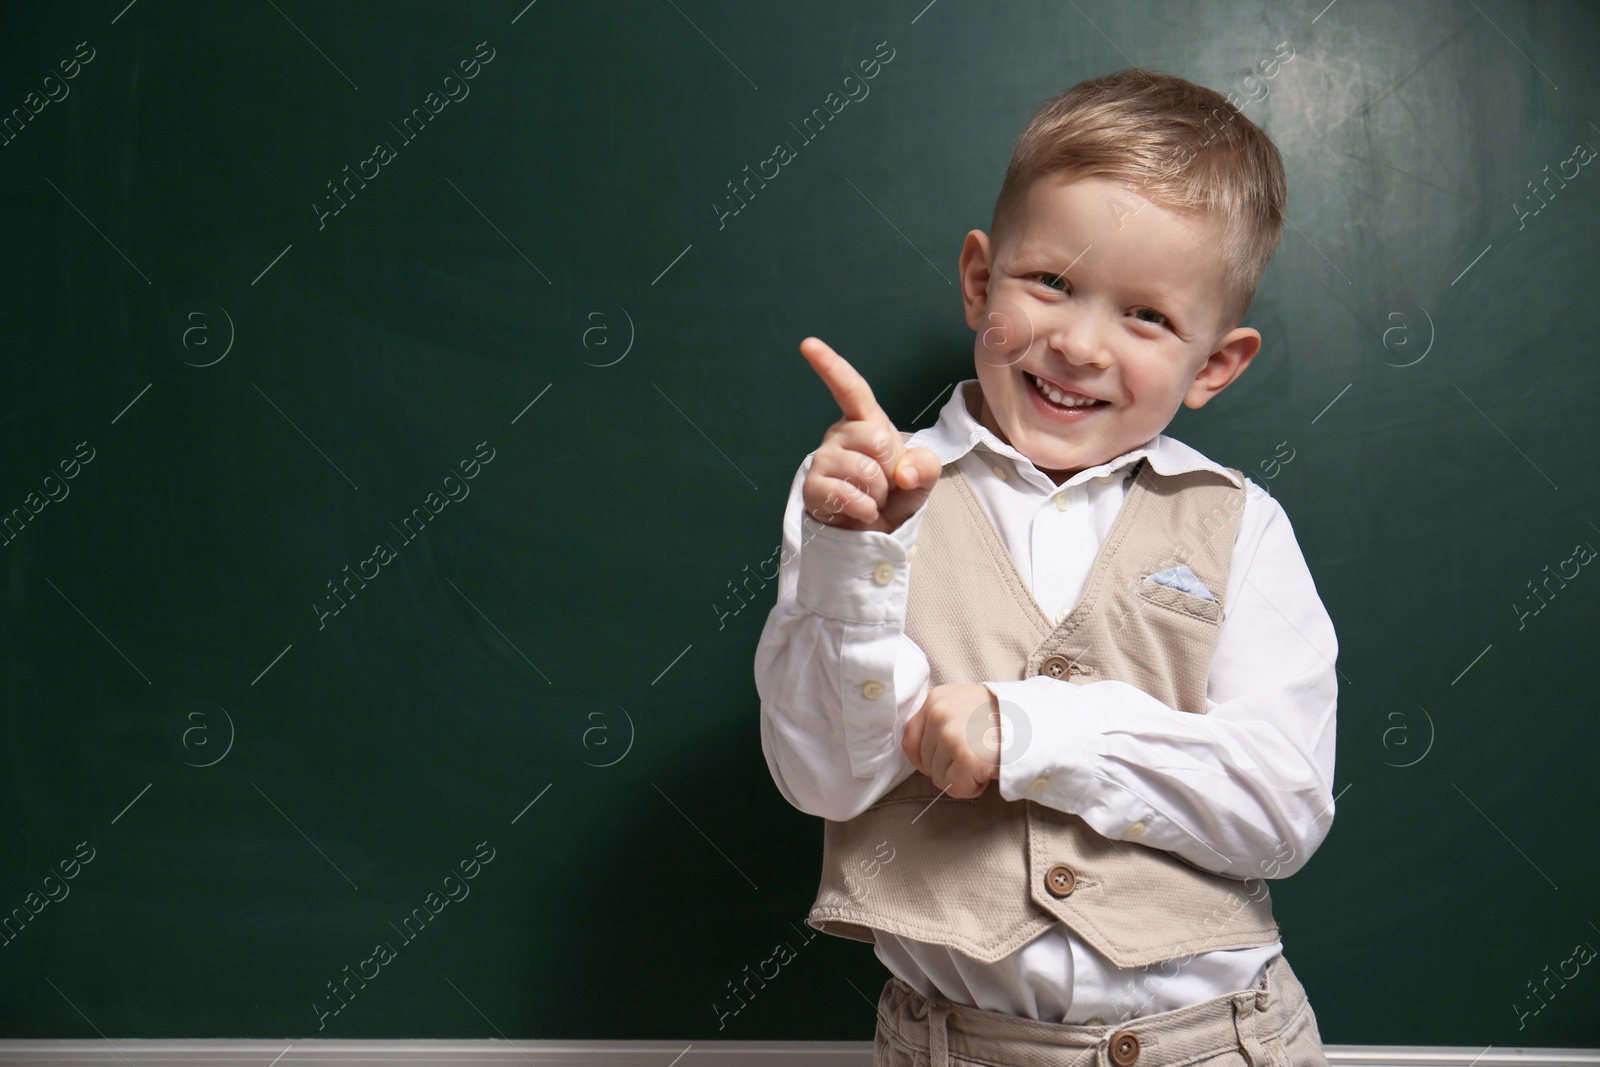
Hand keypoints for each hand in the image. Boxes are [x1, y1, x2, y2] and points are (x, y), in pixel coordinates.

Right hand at [798, 337, 942, 533]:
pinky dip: (864, 509)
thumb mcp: (921, 477)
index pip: (850, 389)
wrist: (873, 529)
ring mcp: (823, 460)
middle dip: (891, 468)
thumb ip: (925, 466)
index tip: (807, 344)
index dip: (830, 366)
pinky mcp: (813, 487)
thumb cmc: (894, 494)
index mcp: (865, 422)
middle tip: (885, 483)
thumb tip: (903, 474)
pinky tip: (860, 511)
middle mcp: (839, 435)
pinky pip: (848, 495)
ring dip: (878, 493)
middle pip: (876, 439)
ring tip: (871, 498)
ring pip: (865, 471)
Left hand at [901, 683, 1000, 798]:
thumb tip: (925, 752)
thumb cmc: (1006, 719)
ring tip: (985, 761)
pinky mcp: (965, 757)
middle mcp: (939, 713)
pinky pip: (957, 789)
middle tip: (977, 758)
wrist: (1040, 723)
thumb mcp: (965, 705)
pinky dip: (973, 788)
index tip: (944, 763)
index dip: (925, 759)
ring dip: (962, 778)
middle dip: (948, 769)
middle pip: (925, 762)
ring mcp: (951, 735)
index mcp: (937, 699)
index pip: (910, 739)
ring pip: (939, 778)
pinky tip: (988, 772)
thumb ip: (943, 721)